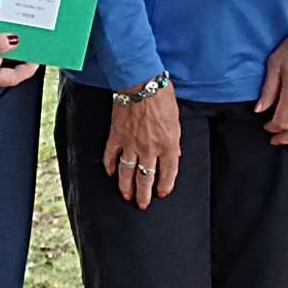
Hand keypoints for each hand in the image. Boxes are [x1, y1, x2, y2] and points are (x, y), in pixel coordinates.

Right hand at [104, 86, 180, 207]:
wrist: (141, 82)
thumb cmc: (162, 96)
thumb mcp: (176, 119)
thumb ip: (175, 139)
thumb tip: (175, 154)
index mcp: (168, 144)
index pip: (168, 172)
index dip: (165, 185)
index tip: (162, 193)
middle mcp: (149, 149)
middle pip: (146, 178)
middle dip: (144, 194)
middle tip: (142, 205)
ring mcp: (131, 144)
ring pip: (127, 173)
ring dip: (126, 187)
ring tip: (126, 196)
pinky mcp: (116, 137)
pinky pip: (111, 157)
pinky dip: (110, 167)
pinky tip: (111, 174)